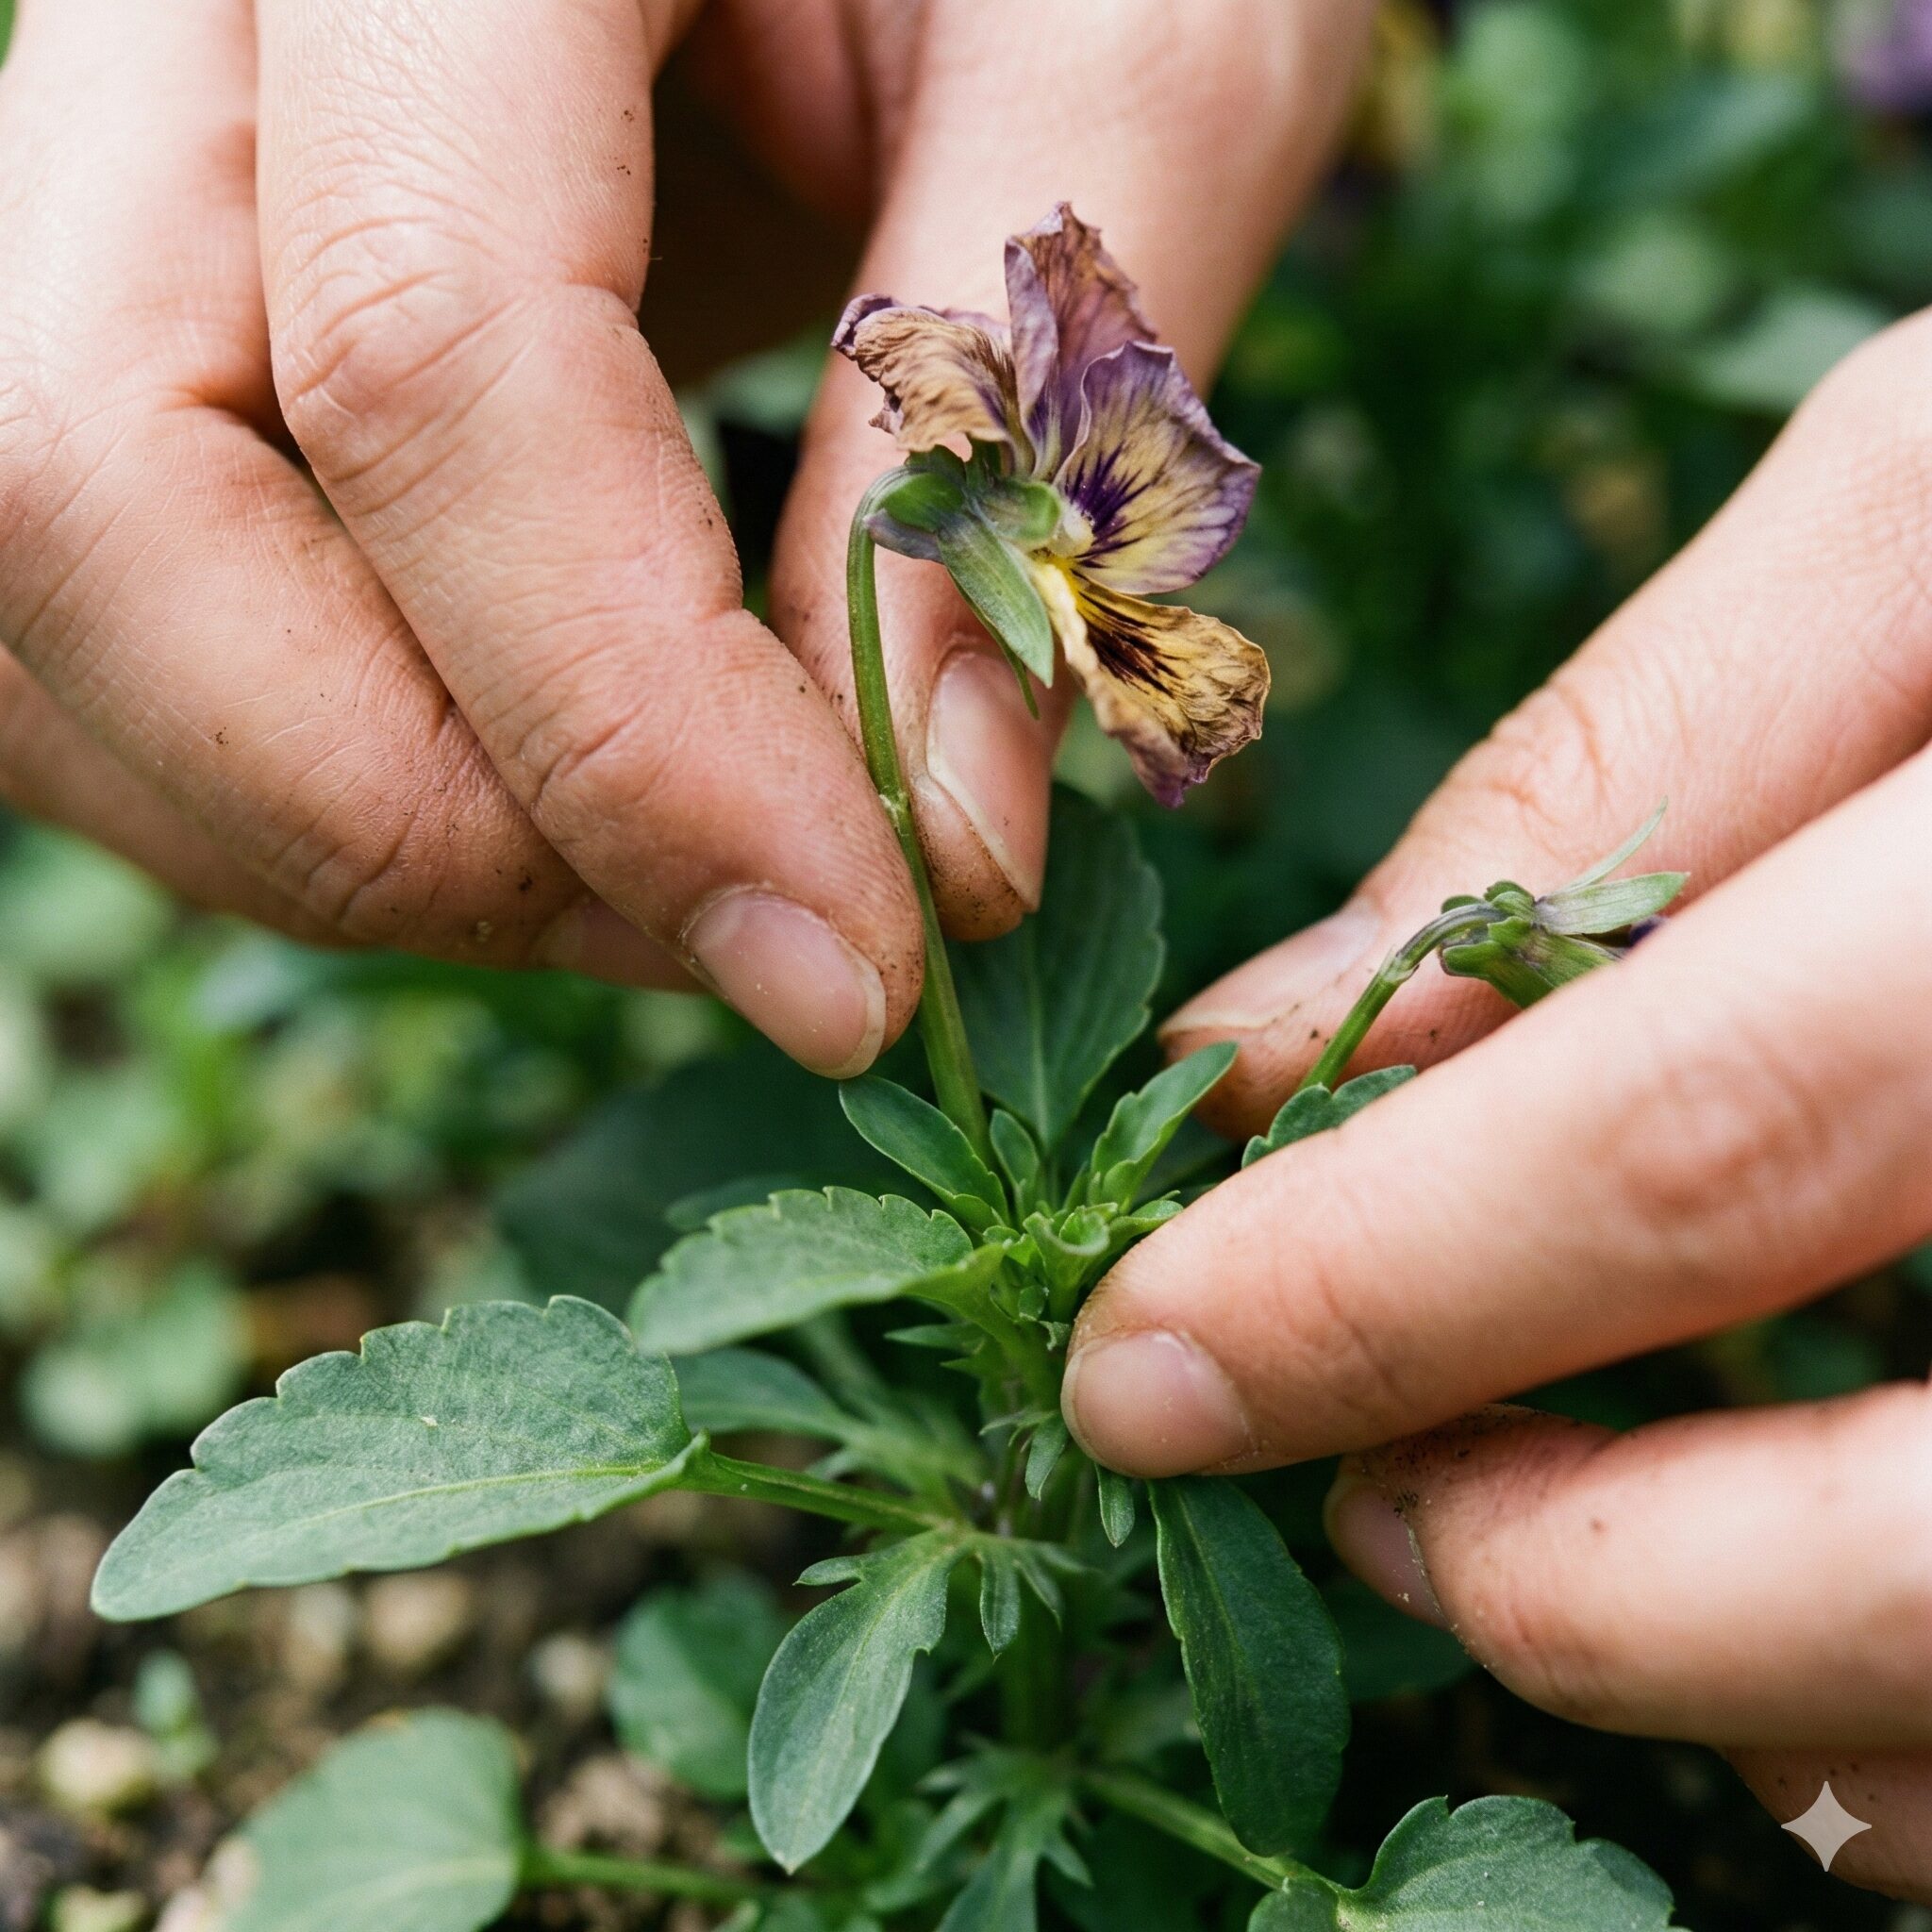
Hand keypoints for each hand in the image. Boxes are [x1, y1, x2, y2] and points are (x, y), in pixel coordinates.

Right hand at [0, 0, 1369, 1074]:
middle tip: (756, 939)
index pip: (413, 361)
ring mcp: (148, 166)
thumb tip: (937, 849)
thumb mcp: (1135, 73)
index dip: (625, 735)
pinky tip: (580, 797)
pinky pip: (135, 617)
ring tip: (690, 880)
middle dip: (435, 823)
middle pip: (99, 496)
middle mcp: (196, 14)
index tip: (855, 958)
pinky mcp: (189, 307)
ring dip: (368, 830)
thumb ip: (1020, 441)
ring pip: (73, 600)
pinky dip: (334, 777)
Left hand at [1061, 310, 1931, 1899]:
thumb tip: (1283, 1049)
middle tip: (1336, 1492)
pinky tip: (1751, 1575)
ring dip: (1715, 1677)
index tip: (1149, 1361)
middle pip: (1919, 1543)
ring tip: (1506, 1538)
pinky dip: (1885, 1716)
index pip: (1711, 1132)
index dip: (1383, 1284)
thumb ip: (1624, 769)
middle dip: (1550, 1566)